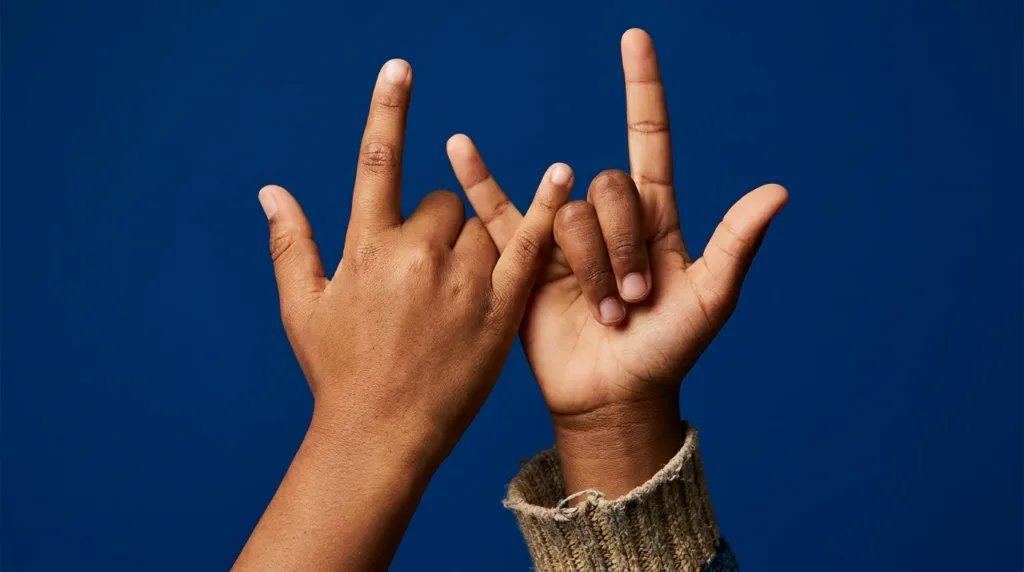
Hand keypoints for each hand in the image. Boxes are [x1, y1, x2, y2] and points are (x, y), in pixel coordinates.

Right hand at [236, 59, 571, 570]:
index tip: (401, 68)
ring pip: (482, 226)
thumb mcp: (303, 307)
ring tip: (455, 295)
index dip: (388, 110)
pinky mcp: (499, 309)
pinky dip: (548, 210)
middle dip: (438, 225)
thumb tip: (269, 189)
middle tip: (427, 278)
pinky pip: (530, 246)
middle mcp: (417, 256)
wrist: (380, 435)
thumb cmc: (336, 372)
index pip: (378, 163)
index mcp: (366, 248)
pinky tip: (567, 175)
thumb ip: (290, 242)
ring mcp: (462, 282)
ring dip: (473, 244)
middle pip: (444, 204)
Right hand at [446, 30, 787, 497]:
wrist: (616, 398)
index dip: (641, 88)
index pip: (648, 138)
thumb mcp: (711, 300)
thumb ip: (737, 244)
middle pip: (607, 189)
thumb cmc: (669, 352)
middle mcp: (609, 219)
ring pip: (567, 214)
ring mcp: (566, 237)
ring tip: (603, 315)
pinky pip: (500, 212)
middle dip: (623, 246)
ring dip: (591, 267)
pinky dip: (479, 179)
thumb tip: (779, 190)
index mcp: (656, 218)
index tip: (634, 38)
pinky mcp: (527, 259)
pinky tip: (458, 146)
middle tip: (632, 302)